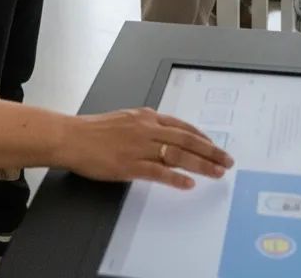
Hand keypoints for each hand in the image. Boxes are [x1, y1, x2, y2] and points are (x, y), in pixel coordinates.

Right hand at [58, 107, 233, 190]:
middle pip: (187, 140)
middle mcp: (147, 129)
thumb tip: (162, 133)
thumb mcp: (125, 119)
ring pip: (178, 155)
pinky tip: (189, 183)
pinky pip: (158, 172)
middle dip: (210, 151)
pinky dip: (176, 178)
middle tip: (227, 160)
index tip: (215, 146)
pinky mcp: (130, 165)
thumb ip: (145, 125)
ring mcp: (140, 147)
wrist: (73, 137)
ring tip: (217, 172)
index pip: (182, 126)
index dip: (202, 137)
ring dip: (201, 164)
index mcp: (146, 117)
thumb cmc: (95, 130)